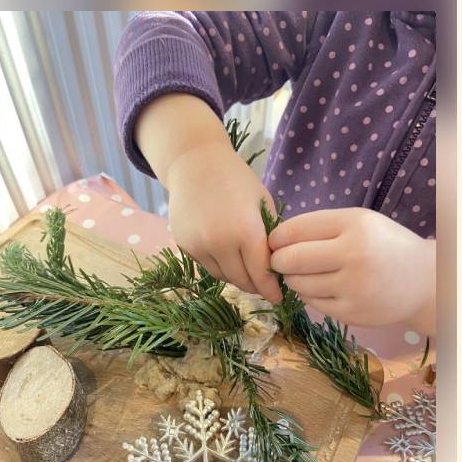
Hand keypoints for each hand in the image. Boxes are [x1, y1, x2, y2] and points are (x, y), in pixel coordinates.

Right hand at [166, 141, 281, 303]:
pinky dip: (218, 264)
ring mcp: (198, 245)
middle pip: (241, 280)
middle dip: (255, 285)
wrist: (194, 163)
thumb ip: (270, 235)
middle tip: (264, 285)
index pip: (261, 273)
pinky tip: (225, 253)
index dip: (271, 289)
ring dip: (236, 276)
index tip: (277, 298)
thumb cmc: (236, 179)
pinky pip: (205, 265)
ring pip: (222, 276)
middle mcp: (219, 243)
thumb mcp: (262, 202)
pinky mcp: (183, 245)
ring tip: (246, 269)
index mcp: (245, 231)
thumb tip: (277, 265)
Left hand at [268, 207, 435, 331]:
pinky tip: (321, 287)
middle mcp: (354, 254)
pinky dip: (309, 294)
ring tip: (303, 273)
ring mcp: (353, 287)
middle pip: (291, 259)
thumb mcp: (359, 222)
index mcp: (354, 225)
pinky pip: (312, 302)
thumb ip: (321, 227)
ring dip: (292, 278)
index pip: (296, 229)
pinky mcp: (351, 312)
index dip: (277, 237)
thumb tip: (275, 240)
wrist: (422, 281)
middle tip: (279, 260)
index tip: (274, 242)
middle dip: (278, 260)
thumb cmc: (383, 245)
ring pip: (298, 283)